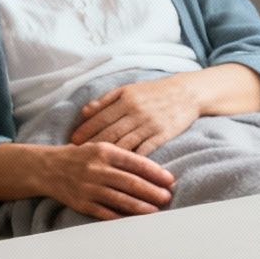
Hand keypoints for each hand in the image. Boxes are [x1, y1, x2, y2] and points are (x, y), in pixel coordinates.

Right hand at [37, 142, 174, 220]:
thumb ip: (123, 157)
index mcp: (104, 151)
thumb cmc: (80, 157)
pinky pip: (106, 213)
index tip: (169, 180)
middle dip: (152, 191)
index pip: (135, 162)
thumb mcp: (100, 148)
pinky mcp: (83, 204)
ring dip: (141, 207)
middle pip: (131, 183)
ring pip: (121, 199)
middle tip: (167, 196)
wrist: (48, 169)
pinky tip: (134, 219)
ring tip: (156, 210)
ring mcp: (89, 188)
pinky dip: (122, 217)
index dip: (155, 173)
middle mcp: (96, 169)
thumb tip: (152, 170)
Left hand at [69, 77, 200, 155]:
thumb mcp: (129, 89)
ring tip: (95, 165)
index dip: (85, 130)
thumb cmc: (154, 91)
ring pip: (125, 143)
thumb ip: (106, 100)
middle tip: (78, 156)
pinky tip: (120, 169)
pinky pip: (144, 150)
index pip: (100, 117)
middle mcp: (136, 112)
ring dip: (108, 155)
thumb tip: (84, 111)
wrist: (187, 93)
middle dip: (92, 145)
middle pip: (110, 132)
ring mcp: (150, 125)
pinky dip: (131, 160)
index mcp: (126, 99)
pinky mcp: (162, 135)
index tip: (72, 141)